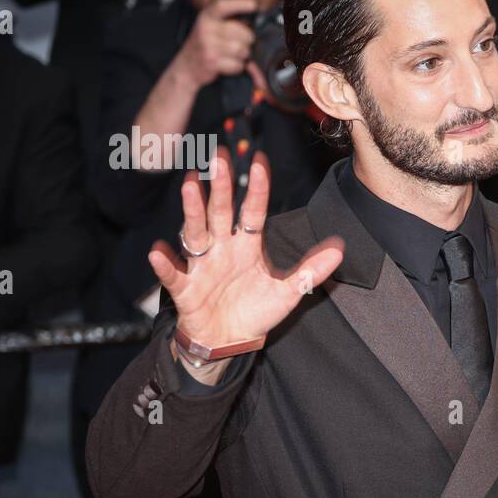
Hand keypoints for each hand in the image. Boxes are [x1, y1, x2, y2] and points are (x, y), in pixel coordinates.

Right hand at [147, 148, 344, 350]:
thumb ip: (311, 270)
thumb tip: (339, 249)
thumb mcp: (289, 292)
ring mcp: (202, 267)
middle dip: (221, 186)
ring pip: (196, 233)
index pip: (253, 212)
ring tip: (191, 185)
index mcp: (246, 246)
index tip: (259, 160)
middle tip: (219, 156)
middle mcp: (222, 249)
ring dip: (193, 210)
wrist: (229, 341)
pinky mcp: (186, 290)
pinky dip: (165, 265)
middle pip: (221, 212)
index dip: (257, 188)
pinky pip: (174, 276)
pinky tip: (158, 252)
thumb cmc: (255, 311)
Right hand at [173, 0, 258, 89]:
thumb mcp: (210, 26)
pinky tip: (228, 63)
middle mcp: (206, 29)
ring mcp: (208, 45)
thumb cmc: (204, 44)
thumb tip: (251, 18)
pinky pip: (237, 64)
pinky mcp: (211, 62)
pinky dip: (237, 66)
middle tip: (241, 43)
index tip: (253, 4)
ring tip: (233, 54)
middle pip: (243, 33)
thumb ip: (227, 19)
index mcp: (206, 17)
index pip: (222, 6)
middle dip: (248, 40)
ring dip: (243, 54)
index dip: (239, 4)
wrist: (186, 66)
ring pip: (242, 50)